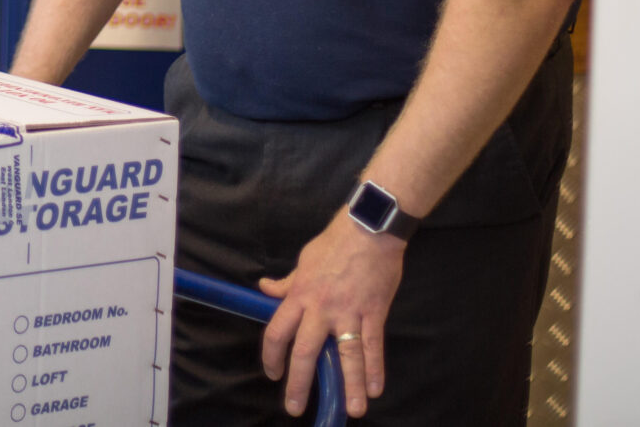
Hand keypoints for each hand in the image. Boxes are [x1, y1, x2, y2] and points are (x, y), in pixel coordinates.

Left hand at [257, 213, 405, 417]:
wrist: (368, 230)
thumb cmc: (334, 244)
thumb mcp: (303, 261)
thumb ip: (287, 283)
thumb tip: (265, 289)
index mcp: (300, 296)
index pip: (277, 332)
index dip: (272, 357)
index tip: (272, 374)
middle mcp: (320, 309)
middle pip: (305, 352)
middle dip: (299, 383)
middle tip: (295, 407)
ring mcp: (349, 312)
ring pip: (345, 356)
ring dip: (347, 386)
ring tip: (351, 411)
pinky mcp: (374, 312)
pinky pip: (373, 345)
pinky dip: (375, 369)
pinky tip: (374, 389)